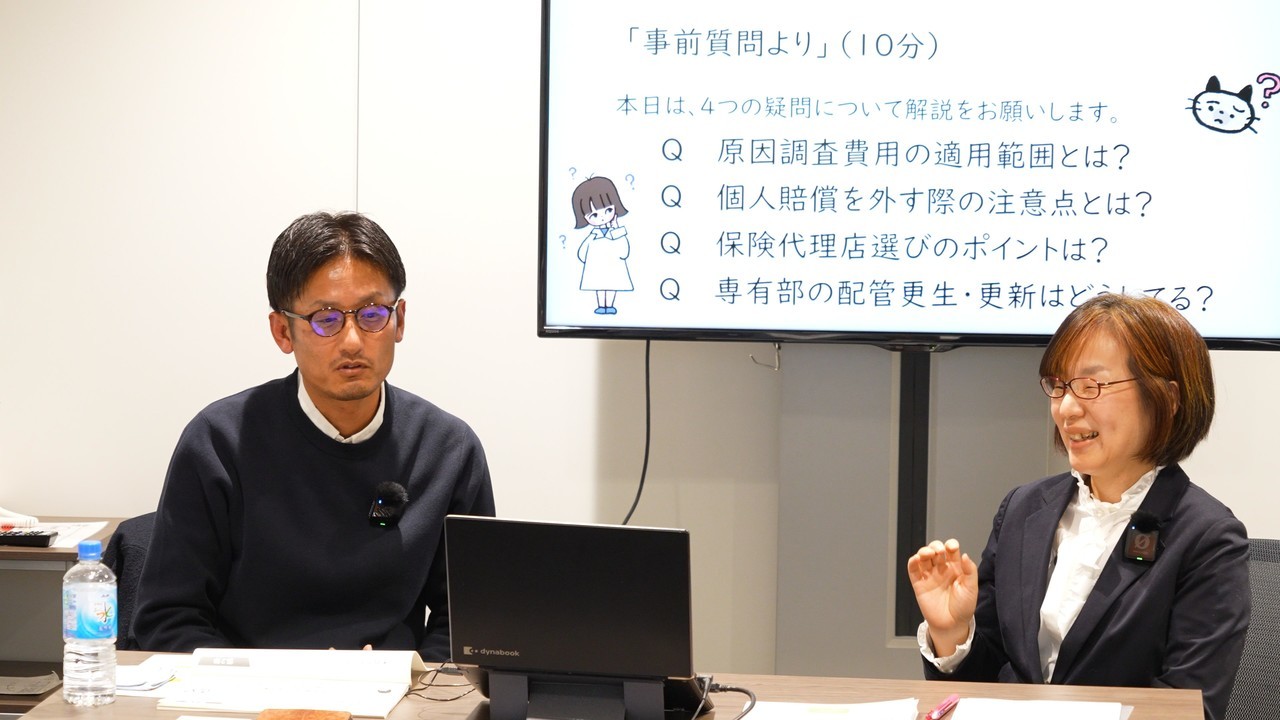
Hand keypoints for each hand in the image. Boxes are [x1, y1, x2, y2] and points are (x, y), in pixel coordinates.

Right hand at [907, 538, 978, 655]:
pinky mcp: (919, 584)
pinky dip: (912, 561)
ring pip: (923, 557)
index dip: (950, 545)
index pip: (951, 550)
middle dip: (936, 546)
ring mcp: (929, 576)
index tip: (952, 547)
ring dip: (924, 551)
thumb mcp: (971, 588)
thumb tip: (965, 555)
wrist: (951, 625)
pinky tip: (916, 559)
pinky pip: (913, 569)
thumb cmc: (963, 607)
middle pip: (935, 550)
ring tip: (928, 554)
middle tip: (939, 552)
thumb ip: (970, 570)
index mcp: (955, 568)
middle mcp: (941, 569)